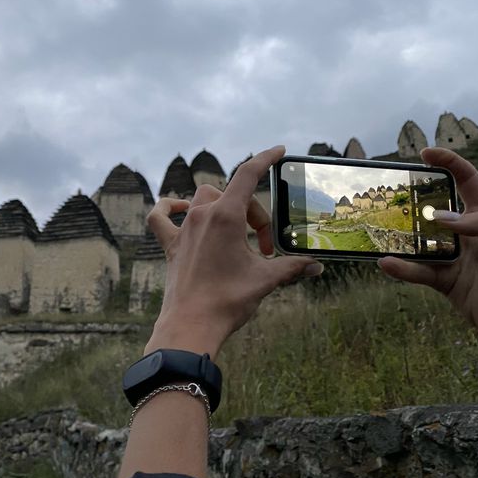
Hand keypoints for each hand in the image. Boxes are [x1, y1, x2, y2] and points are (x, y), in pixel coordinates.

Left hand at [144, 145, 323, 359]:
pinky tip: (180, 209)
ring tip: (238, 235)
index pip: (247, 174)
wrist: (191, 326)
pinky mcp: (171, 245)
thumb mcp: (266, 279)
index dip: (264, 158)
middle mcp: (201, 216)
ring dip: (223, 209)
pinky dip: (170, 208)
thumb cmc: (227, 301)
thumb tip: (316, 267)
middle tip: (266, 246)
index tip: (278, 151)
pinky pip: (161, 217)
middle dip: (254, 215)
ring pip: (203, 200)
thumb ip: (292, 267)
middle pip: (232, 196)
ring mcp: (183, 229)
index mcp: (225, 217)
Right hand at [378, 147, 477, 364]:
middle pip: (435, 209)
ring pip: (421, 241)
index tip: (424, 155)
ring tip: (379, 229)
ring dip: (401, 237)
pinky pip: (420, 272)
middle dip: (412, 200)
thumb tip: (440, 218)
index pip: (466, 180)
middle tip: (388, 195)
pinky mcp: (447, 282)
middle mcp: (469, 233)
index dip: (447, 164)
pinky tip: (387, 263)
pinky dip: (403, 269)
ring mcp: (456, 257)